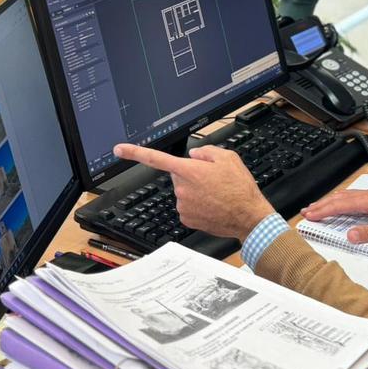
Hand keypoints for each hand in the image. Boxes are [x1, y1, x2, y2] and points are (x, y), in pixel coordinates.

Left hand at [112, 143, 273, 240]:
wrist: (247, 216)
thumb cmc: (240, 188)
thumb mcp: (228, 157)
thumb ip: (206, 151)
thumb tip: (194, 155)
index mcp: (189, 170)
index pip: (155, 158)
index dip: (135, 152)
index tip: (119, 150)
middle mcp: (181, 188)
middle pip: (178, 175)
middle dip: (191, 174)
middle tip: (212, 180)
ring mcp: (182, 205)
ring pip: (183, 191)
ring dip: (195, 190)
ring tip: (216, 193)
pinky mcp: (186, 219)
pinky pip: (187, 206)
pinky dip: (197, 204)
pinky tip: (212, 204)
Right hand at [301, 188, 367, 243]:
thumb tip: (350, 236)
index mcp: (367, 201)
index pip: (339, 206)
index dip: (322, 211)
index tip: (309, 215)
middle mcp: (366, 196)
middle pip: (337, 199)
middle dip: (320, 205)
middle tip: (305, 211)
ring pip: (343, 196)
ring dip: (328, 201)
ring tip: (316, 206)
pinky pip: (350, 196)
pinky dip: (339, 199)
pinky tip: (339, 202)